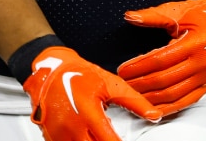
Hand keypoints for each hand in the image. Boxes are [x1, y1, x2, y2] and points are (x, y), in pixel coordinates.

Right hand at [22, 45, 160, 140]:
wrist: (50, 71)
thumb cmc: (79, 75)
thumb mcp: (111, 84)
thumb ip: (135, 102)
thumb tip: (154, 115)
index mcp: (89, 113)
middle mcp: (72, 127)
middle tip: (112, 137)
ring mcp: (59, 134)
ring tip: (100, 134)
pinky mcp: (51, 138)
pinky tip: (87, 136)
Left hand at [117, 0, 205, 114]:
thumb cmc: (201, 14)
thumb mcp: (178, 10)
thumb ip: (153, 16)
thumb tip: (130, 17)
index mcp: (197, 41)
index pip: (161, 59)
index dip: (139, 66)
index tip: (123, 69)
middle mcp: (203, 62)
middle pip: (165, 79)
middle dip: (140, 83)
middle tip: (123, 82)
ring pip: (173, 94)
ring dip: (150, 97)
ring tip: (133, 93)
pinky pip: (185, 101)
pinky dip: (166, 106)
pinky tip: (151, 105)